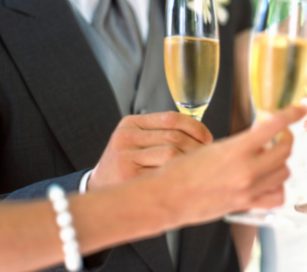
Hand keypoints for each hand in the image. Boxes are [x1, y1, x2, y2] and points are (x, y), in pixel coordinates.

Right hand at [89, 112, 212, 190]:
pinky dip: (178, 175)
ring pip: (171, 153)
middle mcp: (126, 136)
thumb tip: (203, 136)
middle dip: (196, 147)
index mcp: (131, 123)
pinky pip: (163, 172)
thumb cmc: (127, 166)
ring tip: (196, 168)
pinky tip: (183, 179)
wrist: (99, 188)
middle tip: (206, 158)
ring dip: (189, 162)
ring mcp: (125, 156)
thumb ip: (163, 134)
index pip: (171, 118)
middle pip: (174, 137)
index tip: (207, 138)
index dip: (195, 127)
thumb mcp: (138, 142)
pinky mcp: (128, 175)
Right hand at [155, 106, 306, 226]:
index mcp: (236, 150)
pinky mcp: (247, 205)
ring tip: (269, 158)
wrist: (167, 197)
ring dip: (281, 162)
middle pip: (285, 151)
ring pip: (284, 172)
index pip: (274, 126)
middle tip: (279, 136)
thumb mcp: (211, 148)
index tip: (300, 109)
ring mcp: (249, 190)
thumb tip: (258, 137)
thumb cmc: (181, 172)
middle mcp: (247, 170)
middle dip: (285, 139)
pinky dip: (278, 187)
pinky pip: (277, 197)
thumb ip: (239, 144)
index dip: (291, 114)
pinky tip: (270, 181)